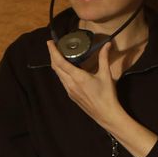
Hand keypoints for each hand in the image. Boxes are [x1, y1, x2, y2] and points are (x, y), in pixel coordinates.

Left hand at [44, 41, 157, 156]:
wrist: (106, 114)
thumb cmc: (107, 95)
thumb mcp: (106, 75)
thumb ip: (104, 58)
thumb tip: (107, 44)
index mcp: (77, 77)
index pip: (60, 62)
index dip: (53, 51)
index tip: (49, 42)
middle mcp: (70, 83)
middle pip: (56, 67)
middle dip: (52, 55)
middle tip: (53, 45)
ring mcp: (69, 90)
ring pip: (58, 75)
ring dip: (56, 64)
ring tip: (58, 55)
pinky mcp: (71, 95)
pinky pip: (62, 81)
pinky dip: (61, 72)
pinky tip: (66, 68)